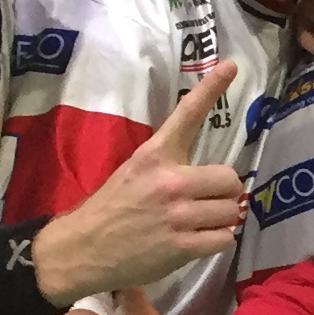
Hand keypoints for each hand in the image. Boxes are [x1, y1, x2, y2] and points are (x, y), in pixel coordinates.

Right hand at [32, 63, 249, 302]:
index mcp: (154, 155)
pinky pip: (225, 238)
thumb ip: (169, 164)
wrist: (81, 249)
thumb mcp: (134, 171)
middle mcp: (170, 181)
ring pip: (232, 211)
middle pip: (231, 179)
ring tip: (196, 224)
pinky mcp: (182, 246)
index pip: (187, 115)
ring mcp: (178, 215)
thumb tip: (212, 174)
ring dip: (220, 219)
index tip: (231, 65)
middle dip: (224, 192)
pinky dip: (215, 242)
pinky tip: (195, 242)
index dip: (212, 88)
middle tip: (205, 202)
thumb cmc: (109, 209)